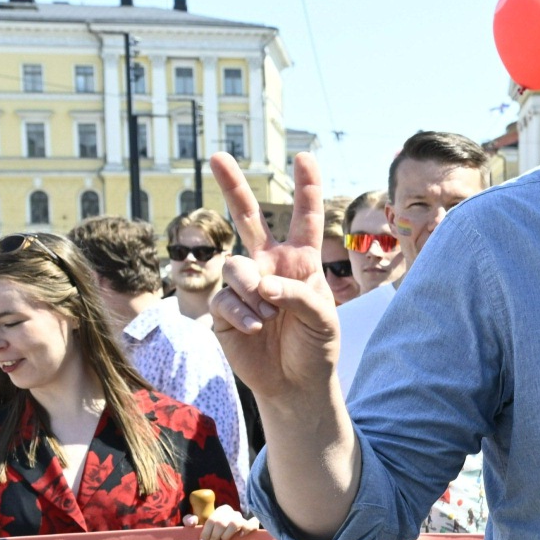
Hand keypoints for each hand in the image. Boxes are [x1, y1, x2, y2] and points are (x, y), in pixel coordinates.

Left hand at [187, 507, 261, 539]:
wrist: (226, 529)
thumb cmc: (211, 527)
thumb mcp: (199, 522)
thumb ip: (190, 520)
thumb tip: (192, 522)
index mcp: (220, 510)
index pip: (211, 520)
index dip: (206, 533)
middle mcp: (231, 512)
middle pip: (222, 523)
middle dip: (214, 537)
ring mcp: (241, 518)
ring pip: (235, 523)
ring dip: (227, 535)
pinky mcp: (250, 524)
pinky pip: (252, 525)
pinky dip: (247, 530)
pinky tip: (241, 536)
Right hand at [210, 153, 342, 407]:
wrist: (295, 383)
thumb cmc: (315, 346)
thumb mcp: (322, 318)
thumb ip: (297, 293)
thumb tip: (261, 284)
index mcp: (300, 261)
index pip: (305, 218)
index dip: (306, 188)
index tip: (305, 157)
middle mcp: (269, 265)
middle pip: (248, 218)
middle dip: (233, 186)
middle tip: (216, 155)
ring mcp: (244, 285)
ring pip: (236, 266)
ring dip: (253, 292)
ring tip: (269, 318)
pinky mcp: (223, 308)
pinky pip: (224, 298)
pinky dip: (242, 314)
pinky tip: (256, 329)